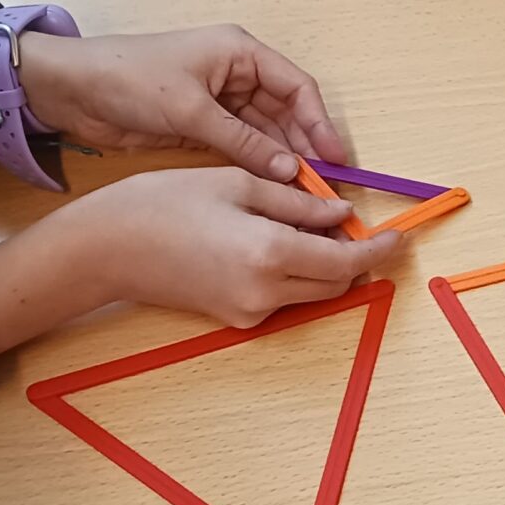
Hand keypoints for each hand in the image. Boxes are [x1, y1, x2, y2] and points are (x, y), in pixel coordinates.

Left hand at [18, 27, 346, 182]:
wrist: (71, 90)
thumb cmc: (129, 79)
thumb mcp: (190, 110)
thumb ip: (243, 141)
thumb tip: (290, 169)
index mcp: (239, 53)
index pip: (296, 86)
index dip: (319, 122)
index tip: (334, 158)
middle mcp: (236, 74)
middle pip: (286, 111)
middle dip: (305, 145)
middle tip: (323, 183)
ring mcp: (220, 100)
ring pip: (267, 132)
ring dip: (284, 158)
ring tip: (304, 191)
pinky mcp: (203, 124)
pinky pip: (244, 145)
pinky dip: (259, 164)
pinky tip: (274, 187)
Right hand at [63, 167, 400, 327]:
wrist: (104, 249)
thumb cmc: (161, 204)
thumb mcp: (236, 184)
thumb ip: (296, 202)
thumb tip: (341, 215)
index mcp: (270, 253)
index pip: (348, 261)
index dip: (379, 249)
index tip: (400, 236)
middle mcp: (266, 293)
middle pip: (336, 283)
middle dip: (351, 255)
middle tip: (345, 220)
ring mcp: (250, 312)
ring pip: (311, 292)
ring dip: (322, 264)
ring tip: (301, 223)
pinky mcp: (234, 319)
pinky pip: (282, 296)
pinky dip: (292, 272)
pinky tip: (268, 240)